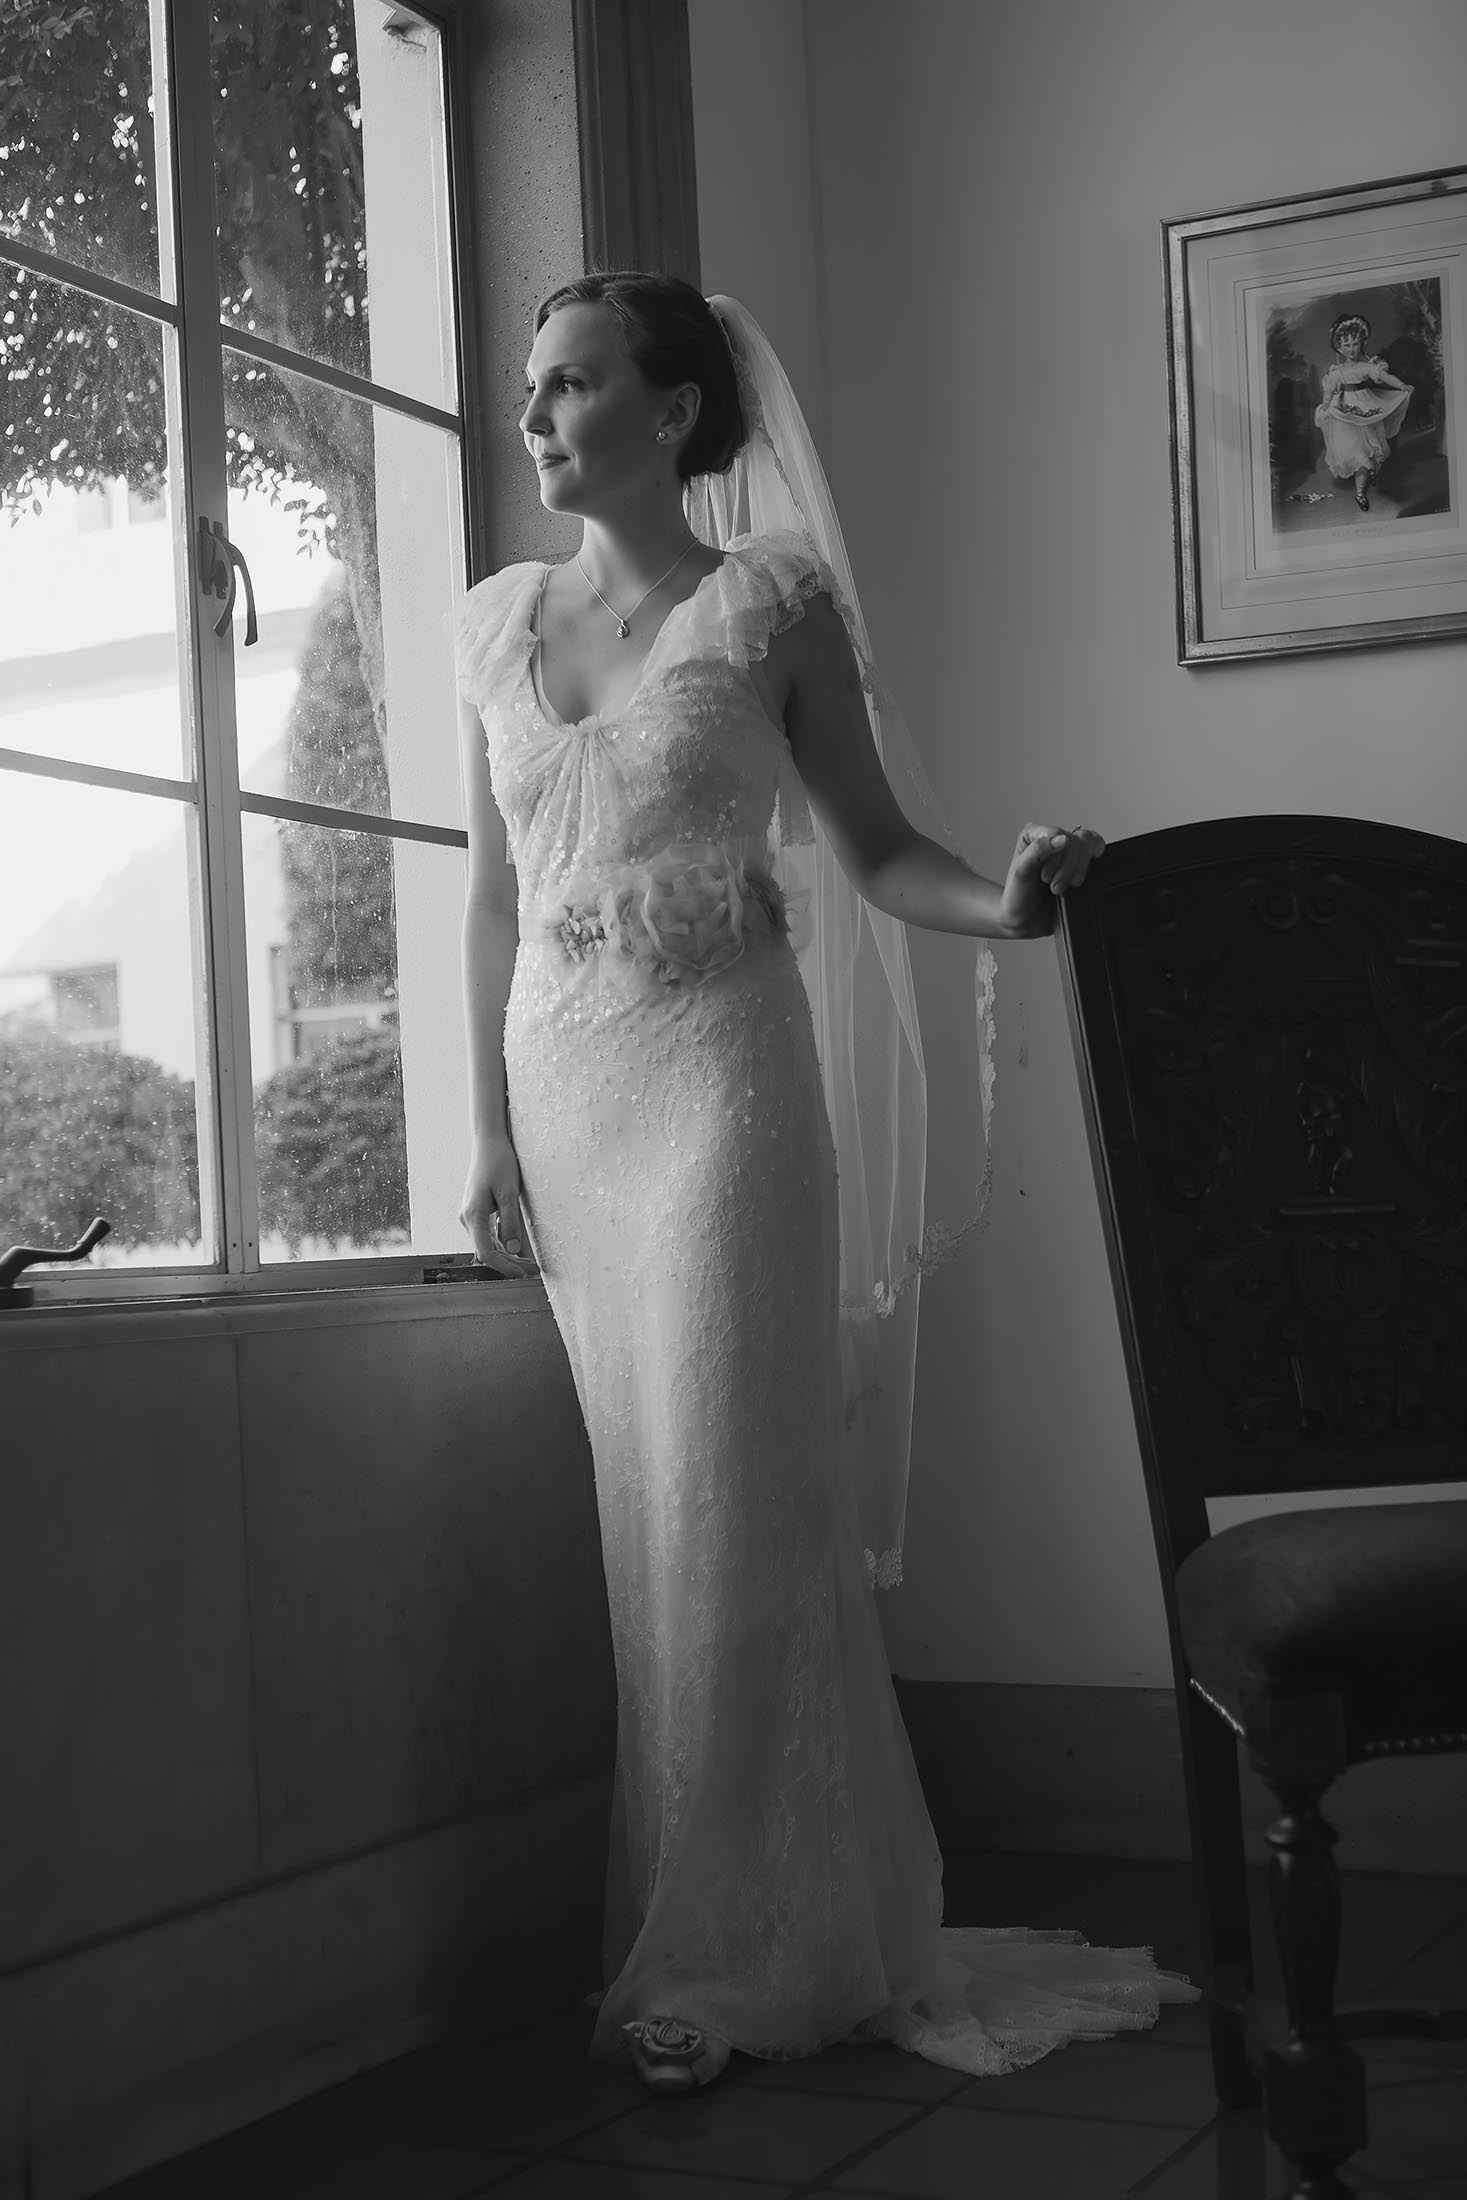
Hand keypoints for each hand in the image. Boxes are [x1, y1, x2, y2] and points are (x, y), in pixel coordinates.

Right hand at [459, 1131, 537, 1274]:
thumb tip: (512, 1249)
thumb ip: (510, 1222)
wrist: (487, 1142)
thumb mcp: (509, 1193)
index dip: (505, 1267)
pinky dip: (502, 1243)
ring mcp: (470, 1216)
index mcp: (473, 1215)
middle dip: (509, 1263)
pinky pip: (488, 1234)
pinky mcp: (476, 1212)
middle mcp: (467, 1218)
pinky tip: (518, 1248)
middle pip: (487, 1251)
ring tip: (529, 1263)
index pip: (486, 1253)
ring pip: (487, 1244)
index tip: (523, 1274)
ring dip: (507, 1255)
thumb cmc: (498, 1162)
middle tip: (533, 1271)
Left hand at [999, 822, 1105, 938]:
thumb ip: (1038, 850)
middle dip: (1068, 866)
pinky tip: (1073, 884)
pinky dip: (1087, 871)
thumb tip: (1062, 839)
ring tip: (1062, 887)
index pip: (1058, 833)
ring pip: (1090, 844)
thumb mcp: (1020, 872)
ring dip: (1078, 869)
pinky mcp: (1081, 864)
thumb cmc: (1018, 897)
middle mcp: (1053, 839)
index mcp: (1035, 834)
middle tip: (1054, 886)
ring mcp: (1069, 851)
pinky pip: (1096, 855)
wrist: (1026, 921)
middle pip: (1077, 839)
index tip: (1045, 877)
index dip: (1056, 858)